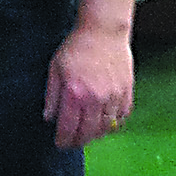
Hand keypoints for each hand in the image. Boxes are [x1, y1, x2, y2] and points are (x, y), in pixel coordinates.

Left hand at [43, 23, 132, 150]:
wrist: (103, 30)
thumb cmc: (77, 47)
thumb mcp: (55, 69)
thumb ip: (51, 96)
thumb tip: (49, 118)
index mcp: (75, 93)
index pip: (69, 128)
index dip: (64, 140)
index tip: (60, 144)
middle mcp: (95, 98)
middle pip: (88, 133)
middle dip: (79, 142)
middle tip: (73, 142)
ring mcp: (114, 96)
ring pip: (107, 128)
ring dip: (96, 135)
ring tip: (88, 134)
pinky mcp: (127, 92)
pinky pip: (122, 117)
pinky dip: (114, 123)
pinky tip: (105, 122)